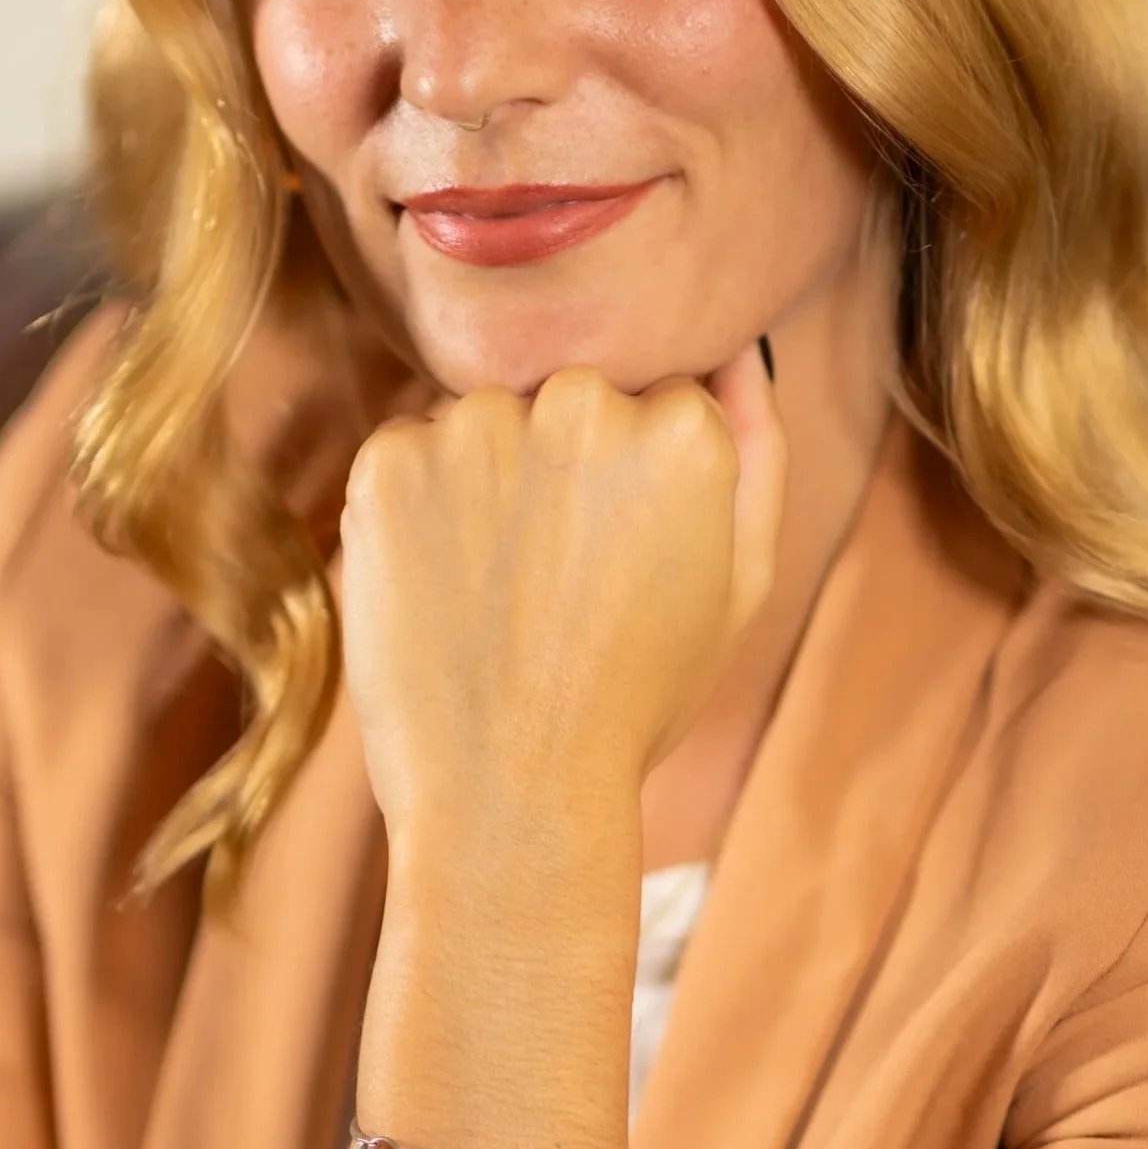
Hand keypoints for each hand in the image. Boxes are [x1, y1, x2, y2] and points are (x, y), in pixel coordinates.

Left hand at [339, 344, 784, 848]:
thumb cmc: (636, 702)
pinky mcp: (391, 460)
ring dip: (487, 481)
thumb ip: (756, 452)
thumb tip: (736, 352)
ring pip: (485, 421)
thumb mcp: (738, 586)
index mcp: (682, 430)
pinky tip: (443, 591)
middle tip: (555, 584)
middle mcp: (583, 404)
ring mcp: (479, 427)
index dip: (636, 483)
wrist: (509, 795)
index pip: (657, 399)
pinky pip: (409, 452)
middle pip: (570, 396)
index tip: (621, 559)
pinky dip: (418, 509)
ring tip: (498, 595)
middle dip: (563, 466)